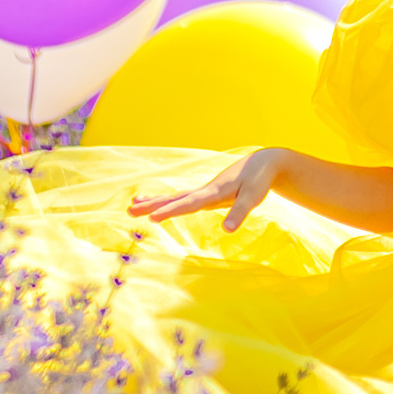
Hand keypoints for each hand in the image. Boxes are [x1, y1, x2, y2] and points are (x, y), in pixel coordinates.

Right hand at [127, 149, 286, 232]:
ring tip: (133, 206)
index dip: (171, 211)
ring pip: (175, 197)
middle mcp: (205, 191)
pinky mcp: (208, 193)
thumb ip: (239, 213)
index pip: (189, 204)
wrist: (263, 162)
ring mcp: (204, 191)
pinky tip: (158, 205)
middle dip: (152, 205)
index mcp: (214, 192)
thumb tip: (226, 231)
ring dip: (155, 202)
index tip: (151, 217)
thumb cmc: (259, 180)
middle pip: (174, 199)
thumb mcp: (254, 197)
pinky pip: (183, 199)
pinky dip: (169, 202)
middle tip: (129, 210)